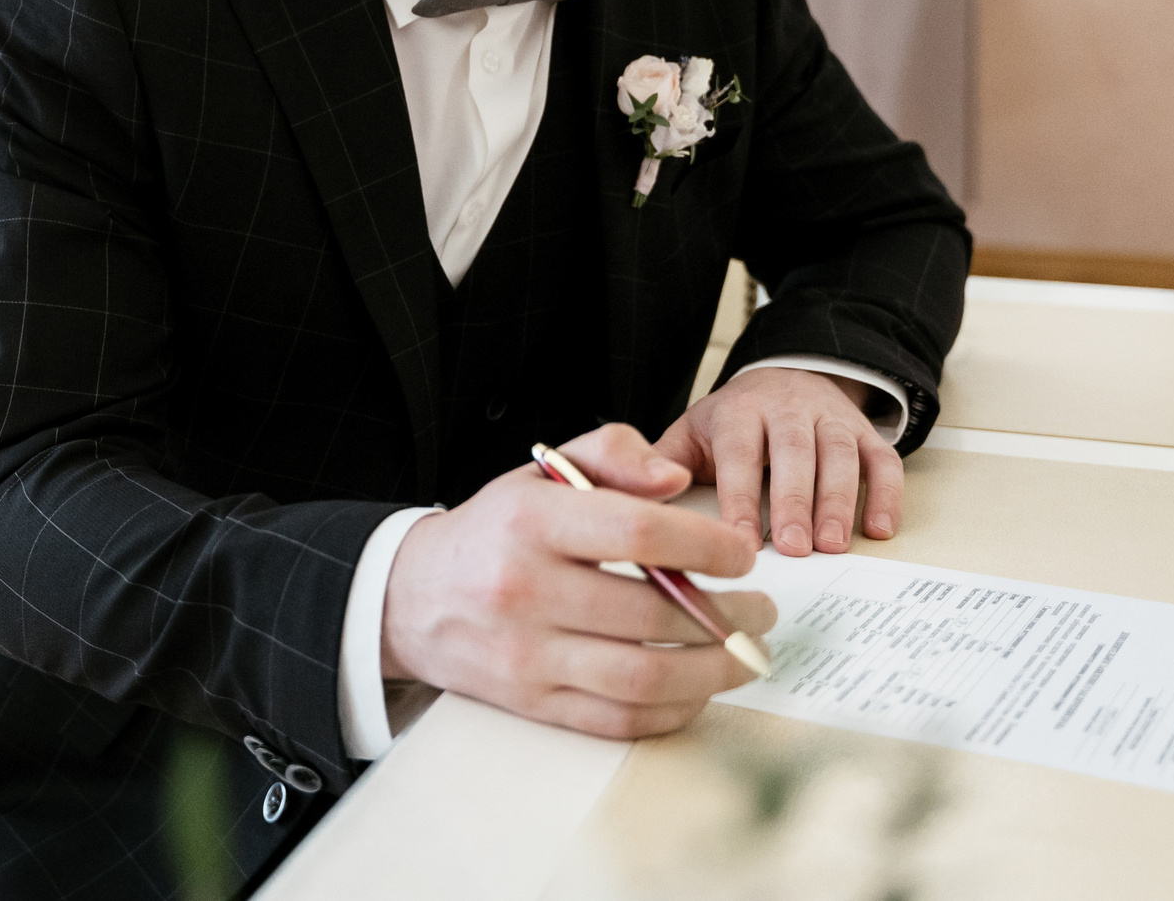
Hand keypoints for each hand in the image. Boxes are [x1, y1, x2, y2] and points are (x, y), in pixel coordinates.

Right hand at [379, 423, 773, 741]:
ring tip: (746, 654)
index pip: (638, 532)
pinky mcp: (533, 703)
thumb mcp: (540, 471)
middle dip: (729, 614)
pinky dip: (674, 709)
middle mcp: (525, 589)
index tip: (742, 551)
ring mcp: (527, 655)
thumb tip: (676, 481)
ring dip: (714, 671)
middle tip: (762, 609)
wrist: (411, 597)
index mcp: (531, 521)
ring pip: (644, 675)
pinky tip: (698, 686)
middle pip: (651, 611)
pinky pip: (620, 718)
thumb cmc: (494, 531)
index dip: (707, 543)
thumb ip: (613, 453)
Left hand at [658, 366, 901, 557]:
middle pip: (795, 451)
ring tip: (833, 544)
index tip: (741, 541)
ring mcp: (830, 418)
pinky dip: (887, 493)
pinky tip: (880, 528)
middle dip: (795, 501)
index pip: (740, 453)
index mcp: (738, 411)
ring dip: (839, 500)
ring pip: (839, 454)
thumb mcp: (690, 433)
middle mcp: (787, 407)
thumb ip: (662, 464)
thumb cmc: (730, 423)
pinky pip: (883, 458)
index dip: (742, 497)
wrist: (781, 379)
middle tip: (796, 549)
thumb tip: (643, 495)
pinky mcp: (864, 430)